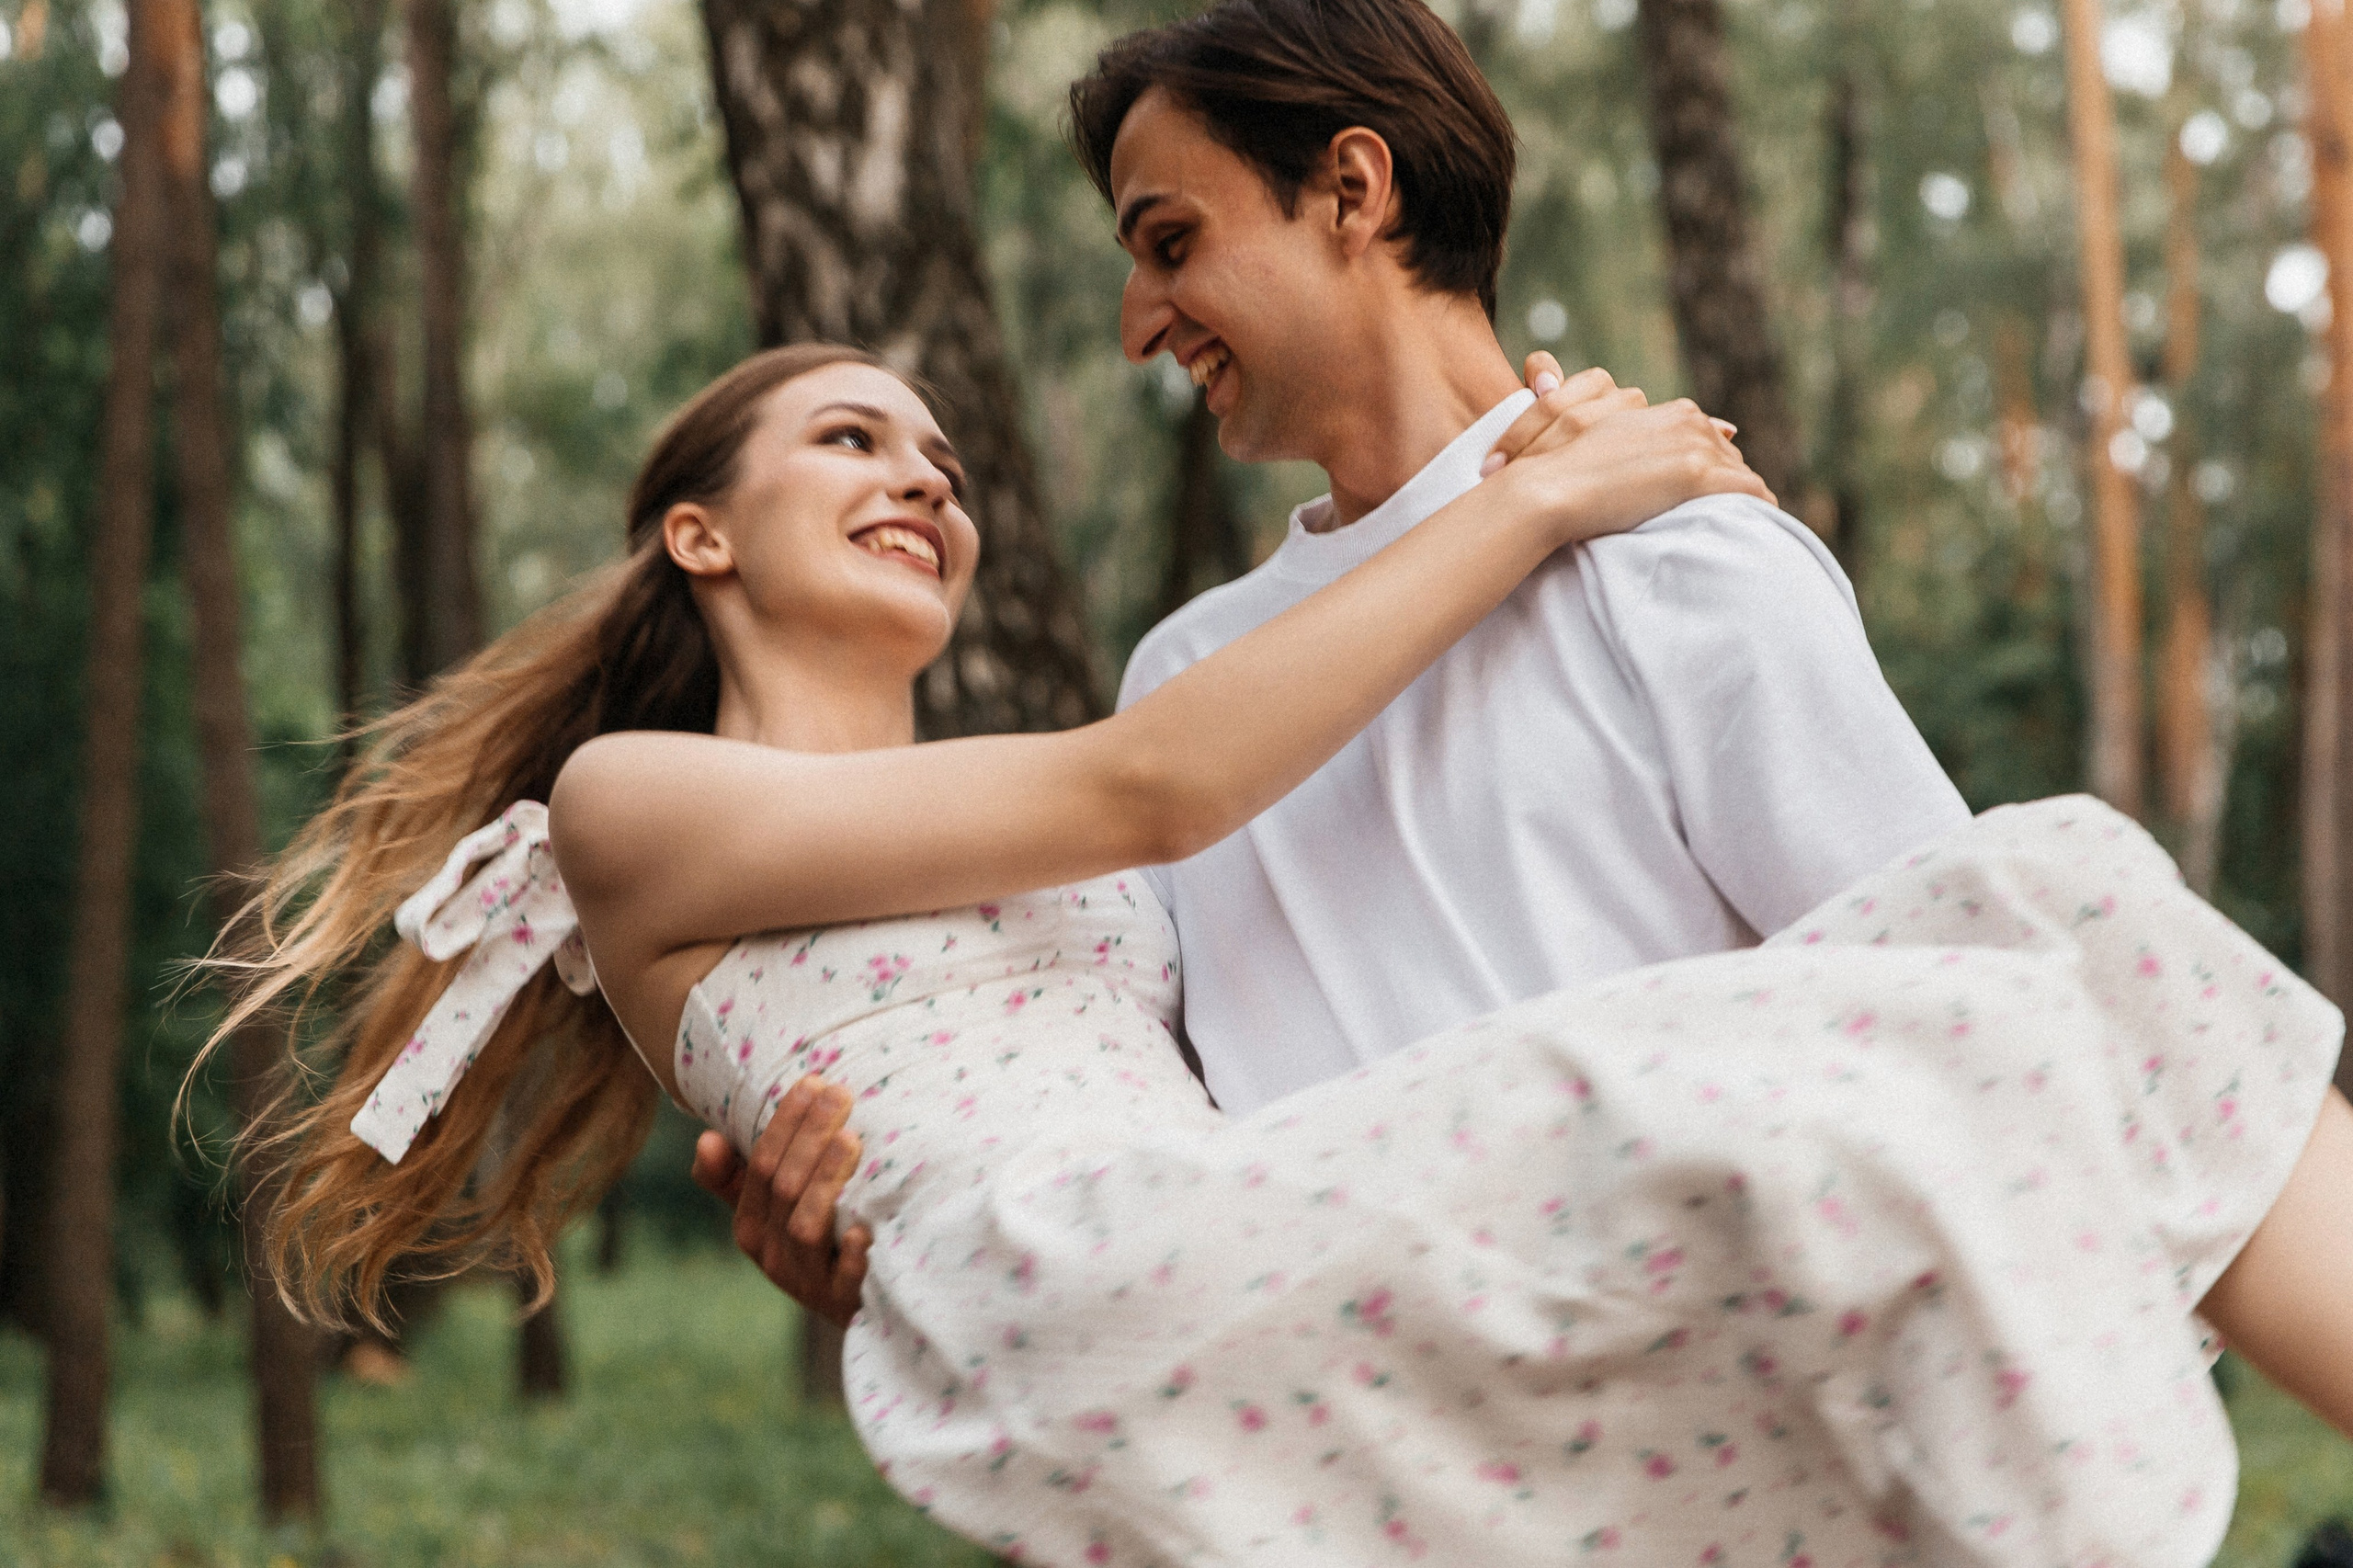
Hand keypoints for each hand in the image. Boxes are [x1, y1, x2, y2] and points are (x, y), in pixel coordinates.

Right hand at [690, 1074, 870, 1327]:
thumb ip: (740, 1175)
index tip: (813, 1081)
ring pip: (805, 1228)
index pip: (760, 1165)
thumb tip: (706, 1138)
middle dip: (810, 1136)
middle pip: (784, 1188)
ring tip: (851, 1140)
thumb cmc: (816, 1244)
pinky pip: (843, 1282)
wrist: (858, 1307)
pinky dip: (851, 1256)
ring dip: (826, 1181)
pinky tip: (863, 1229)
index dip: (785, 1122)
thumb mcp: (774, 1211)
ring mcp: (807, 1282)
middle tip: (841, 1095)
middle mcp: (773, 1253)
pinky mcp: (843, 1304)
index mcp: (752, 1225)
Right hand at [1485, 374, 1770, 546]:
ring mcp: (1693, 446)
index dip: (1709, 458)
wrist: (1547, 489)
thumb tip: (1613, 405)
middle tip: (1725, 507)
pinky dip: (1757, 507)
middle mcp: (1687, 420)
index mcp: (1667, 412)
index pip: (1704, 435)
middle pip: (1727, 452)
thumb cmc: (1554, 467)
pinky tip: (1763, 525)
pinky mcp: (1696, 474)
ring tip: (1743, 522)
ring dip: (1741, 495)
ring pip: (1738, 472)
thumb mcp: (1585, 431)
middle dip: (1727, 477)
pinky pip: (1747, 492)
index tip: (1711, 478)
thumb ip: (1615, 419)